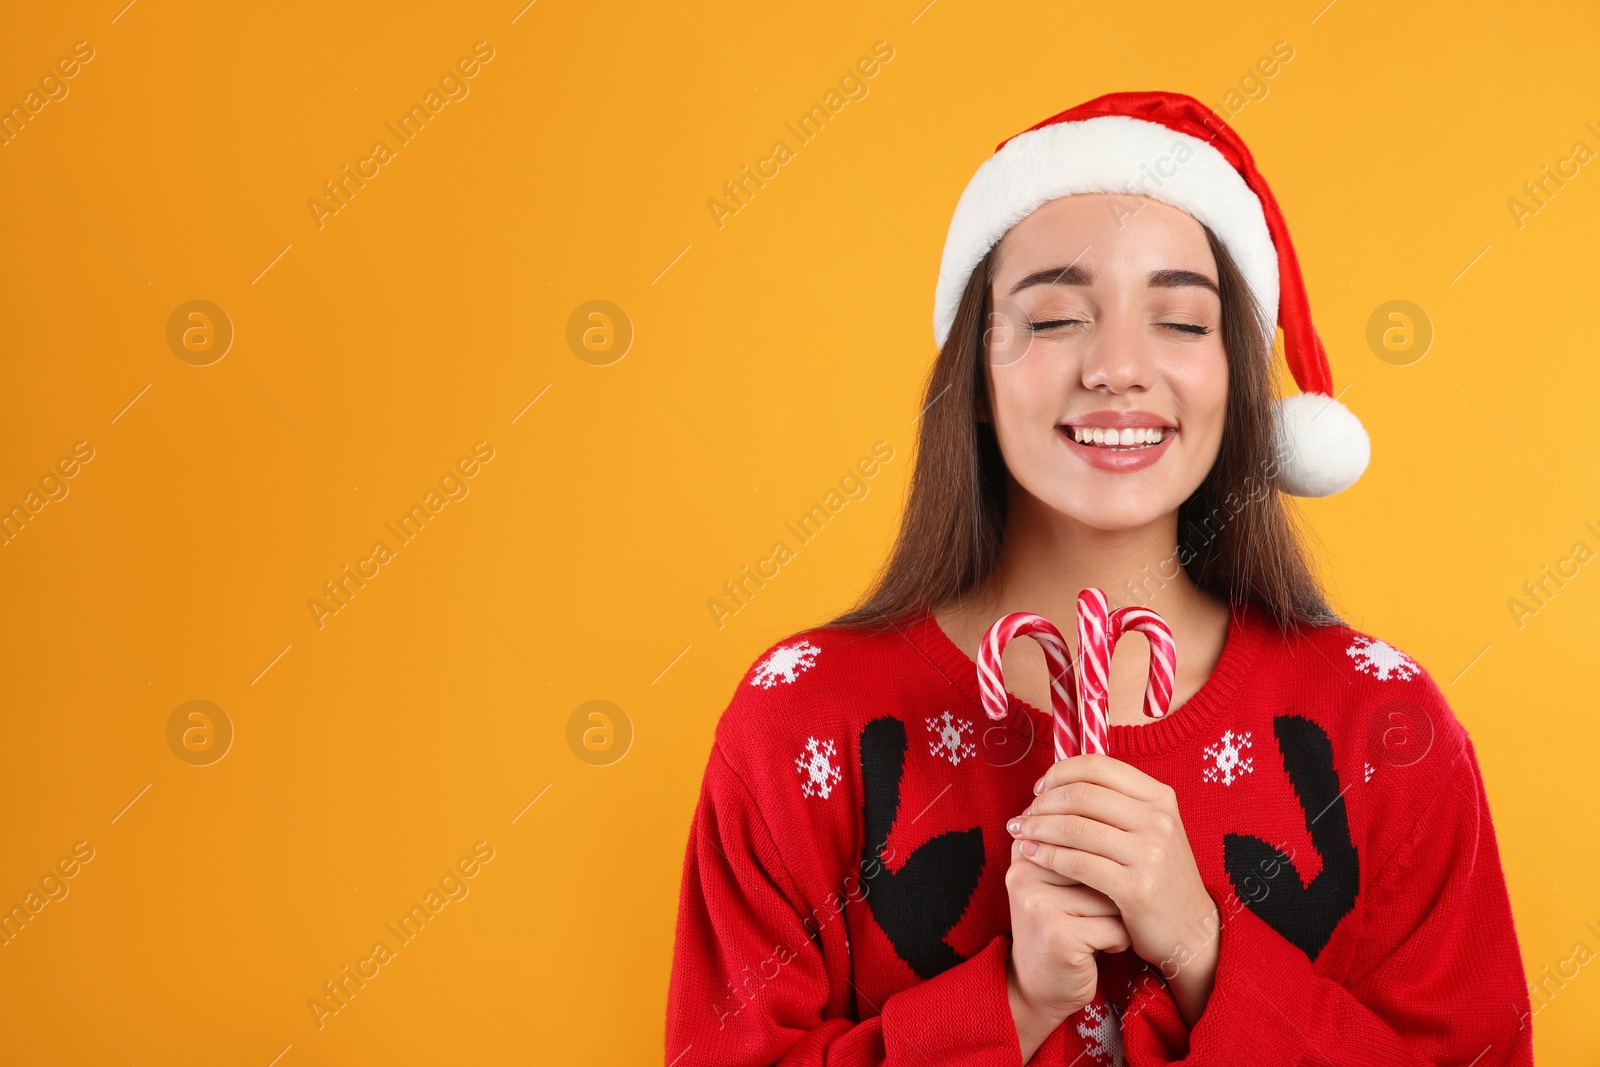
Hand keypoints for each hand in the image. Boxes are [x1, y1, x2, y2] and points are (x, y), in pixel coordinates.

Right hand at [1004, 836, 1130, 1060]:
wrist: (1040, 986)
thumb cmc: (1062, 925)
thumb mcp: (1059, 880)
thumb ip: (1074, 843)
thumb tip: (1114, 800)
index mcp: (1025, 851)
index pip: (1082, 830)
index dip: (1104, 858)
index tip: (1097, 882)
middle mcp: (1025, 872)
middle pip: (1099, 858)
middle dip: (1114, 884)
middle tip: (1104, 904)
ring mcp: (1039, 903)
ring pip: (1111, 892)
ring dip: (1119, 914)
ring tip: (1099, 928)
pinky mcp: (1058, 935)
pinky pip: (1114, 925)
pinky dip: (1120, 940)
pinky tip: (1103, 948)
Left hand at [1007, 753, 1220, 1027]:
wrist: (1191, 931)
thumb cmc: (1159, 876)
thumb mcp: (1149, 829)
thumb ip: (1114, 803)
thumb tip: (1056, 780)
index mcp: (1159, 796)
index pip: (1097, 766)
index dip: (1059, 773)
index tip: (1039, 789)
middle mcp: (1158, 820)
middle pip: (1081, 794)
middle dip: (1042, 803)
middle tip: (1022, 815)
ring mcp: (1150, 853)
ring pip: (1074, 828)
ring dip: (1037, 828)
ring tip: (1018, 833)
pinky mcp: (1137, 888)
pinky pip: (1077, 863)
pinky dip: (1047, 856)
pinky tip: (1030, 856)